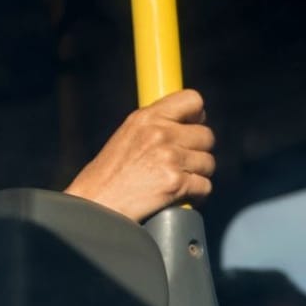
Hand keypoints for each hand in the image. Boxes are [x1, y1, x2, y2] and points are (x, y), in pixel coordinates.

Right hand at [64, 88, 214, 221]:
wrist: (96, 205)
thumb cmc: (107, 176)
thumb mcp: (126, 137)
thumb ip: (155, 126)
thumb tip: (186, 124)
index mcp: (146, 118)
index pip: (192, 100)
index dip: (196, 116)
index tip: (190, 128)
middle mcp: (159, 133)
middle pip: (206, 136)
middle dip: (197, 151)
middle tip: (180, 163)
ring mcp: (169, 158)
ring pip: (208, 163)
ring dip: (196, 174)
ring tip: (174, 180)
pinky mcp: (176, 183)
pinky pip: (205, 186)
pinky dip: (195, 195)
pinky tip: (177, 196)